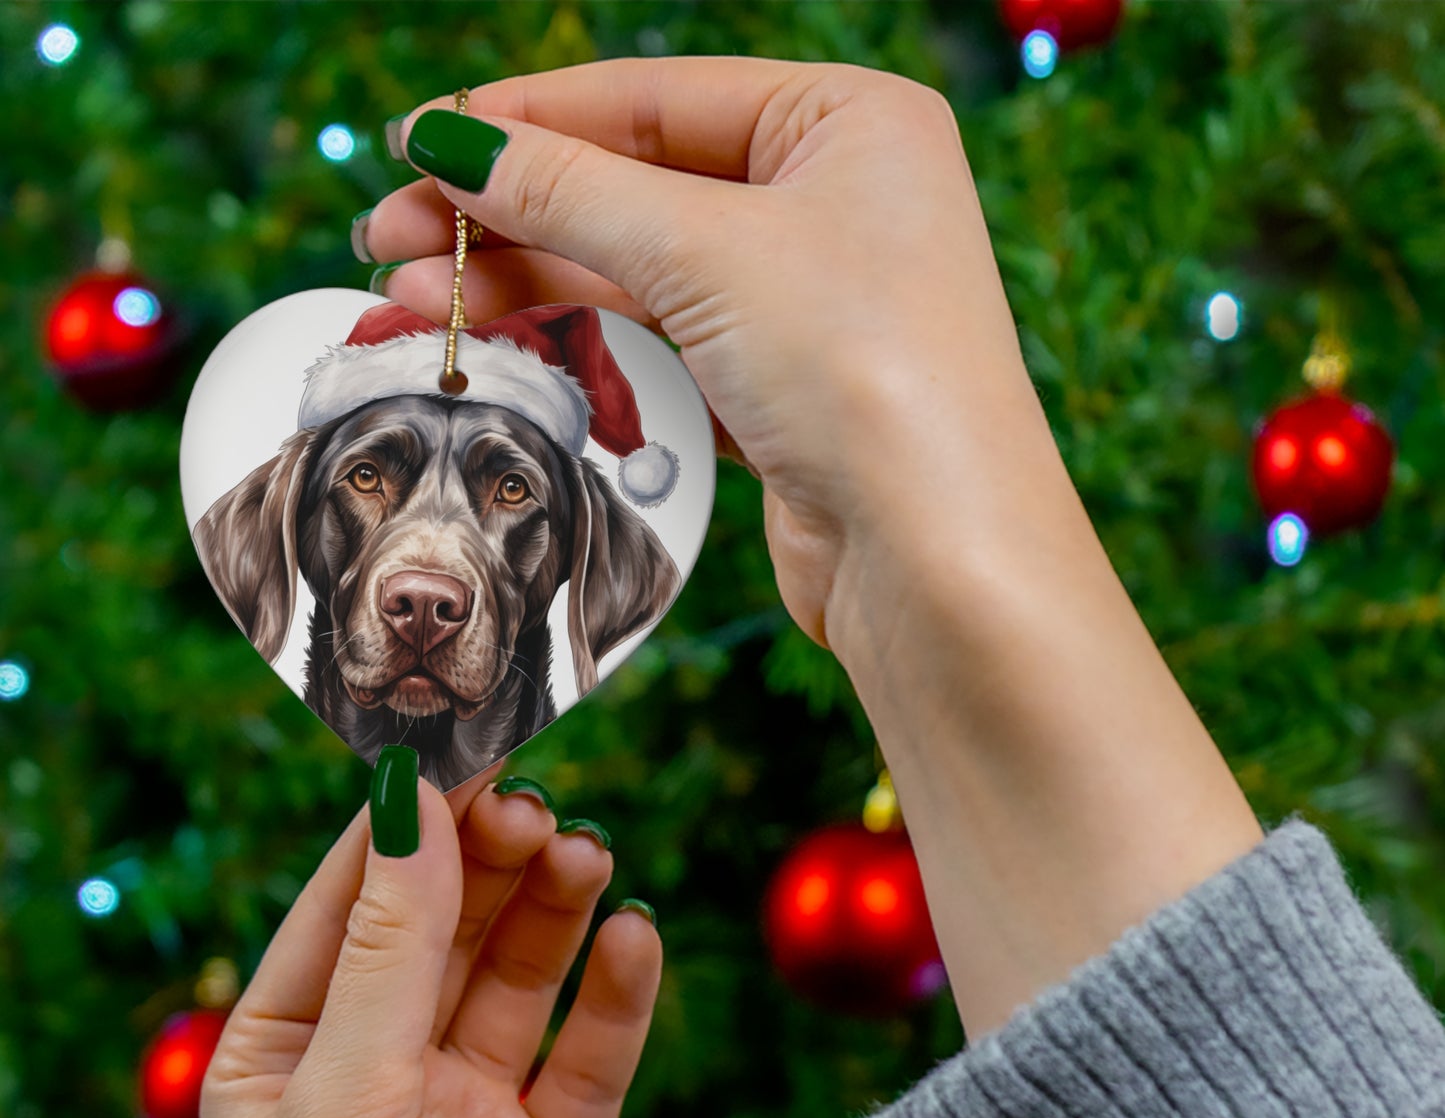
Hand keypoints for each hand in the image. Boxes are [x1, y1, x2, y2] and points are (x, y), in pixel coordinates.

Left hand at [201, 764, 660, 1117]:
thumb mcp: (346, 1094)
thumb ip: (391, 945)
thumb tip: (409, 799)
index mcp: (289, 1054)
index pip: (351, 904)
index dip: (408, 827)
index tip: (465, 751)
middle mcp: (380, 1074)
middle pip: (447, 929)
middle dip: (491, 863)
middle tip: (540, 809)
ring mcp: (469, 1114)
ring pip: (522, 978)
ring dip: (556, 911)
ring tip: (589, 857)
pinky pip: (590, 1055)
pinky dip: (617, 994)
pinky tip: (635, 938)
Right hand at [361, 59, 1262, 1039]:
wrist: (937, 559)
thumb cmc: (866, 373)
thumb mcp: (707, 252)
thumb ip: (570, 192)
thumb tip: (449, 143)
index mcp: (847, 124)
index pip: (654, 98)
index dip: (526, 121)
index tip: (418, 146)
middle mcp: (833, 204)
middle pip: (634, 188)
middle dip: (507, 217)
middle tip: (389, 241)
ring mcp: (807, 304)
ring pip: (638, 275)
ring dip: (527, 288)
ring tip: (413, 305)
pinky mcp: (780, 393)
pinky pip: (661, 347)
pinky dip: (584, 347)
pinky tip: (502, 347)